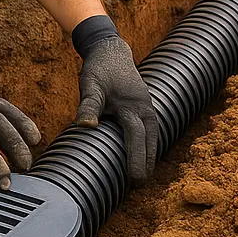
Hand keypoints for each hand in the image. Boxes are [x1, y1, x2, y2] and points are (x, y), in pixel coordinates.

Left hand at [75, 33, 156, 185]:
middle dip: (146, 163)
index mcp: (132, 106)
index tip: (135, 180)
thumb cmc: (99, 69)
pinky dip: (147, 144)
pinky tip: (143, 155)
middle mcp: (145, 108)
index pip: (137, 138)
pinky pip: (149, 130)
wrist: (111, 51)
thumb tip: (85, 126)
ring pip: (152, 136)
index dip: (137, 160)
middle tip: (139, 185)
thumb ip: (88, 105)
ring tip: (143, 176)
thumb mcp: (90, 84)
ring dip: (149, 155)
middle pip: (149, 141)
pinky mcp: (144, 107)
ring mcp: (147, 107)